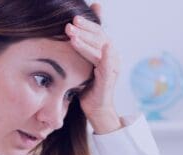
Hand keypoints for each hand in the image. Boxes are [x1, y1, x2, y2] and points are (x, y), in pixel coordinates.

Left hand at [65, 3, 121, 133]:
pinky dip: (107, 56)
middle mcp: (113, 57)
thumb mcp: (81, 64)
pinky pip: (109, 65)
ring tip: (72, 35)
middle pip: (100, 37)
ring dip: (87, 41)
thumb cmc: (86, 86)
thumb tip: (69, 33)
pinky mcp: (110, 79)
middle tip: (70, 24)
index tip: (73, 19)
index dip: (87, 24)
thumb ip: (79, 49)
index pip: (97, 32)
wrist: (95, 109)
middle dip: (84, 30)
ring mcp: (113, 67)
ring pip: (101, 49)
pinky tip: (104, 48)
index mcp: (105, 51)